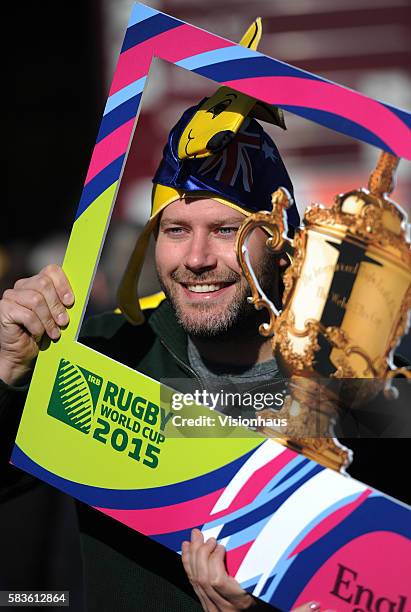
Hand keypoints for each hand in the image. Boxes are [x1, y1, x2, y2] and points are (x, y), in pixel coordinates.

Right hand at [0, 264, 72, 384]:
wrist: (23, 355)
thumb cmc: (42, 334)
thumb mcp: (57, 316)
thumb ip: (64, 304)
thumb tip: (74, 299)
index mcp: (37, 283)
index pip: (51, 270)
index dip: (63, 284)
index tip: (70, 302)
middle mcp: (22, 286)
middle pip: (44, 284)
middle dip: (56, 306)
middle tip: (63, 322)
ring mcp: (11, 296)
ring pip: (36, 300)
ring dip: (48, 320)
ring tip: (53, 333)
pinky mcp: (3, 308)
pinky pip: (27, 315)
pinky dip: (36, 327)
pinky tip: (37, 335)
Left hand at [182, 529, 335, 611]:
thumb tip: (319, 605)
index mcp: (238, 609)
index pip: (218, 583)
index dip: (215, 562)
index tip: (220, 546)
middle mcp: (221, 610)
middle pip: (202, 579)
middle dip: (200, 554)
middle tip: (201, 534)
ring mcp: (212, 610)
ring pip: (194, 582)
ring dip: (191, 558)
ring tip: (190, 538)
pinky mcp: (208, 608)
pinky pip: (193, 586)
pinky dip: (187, 567)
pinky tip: (185, 554)